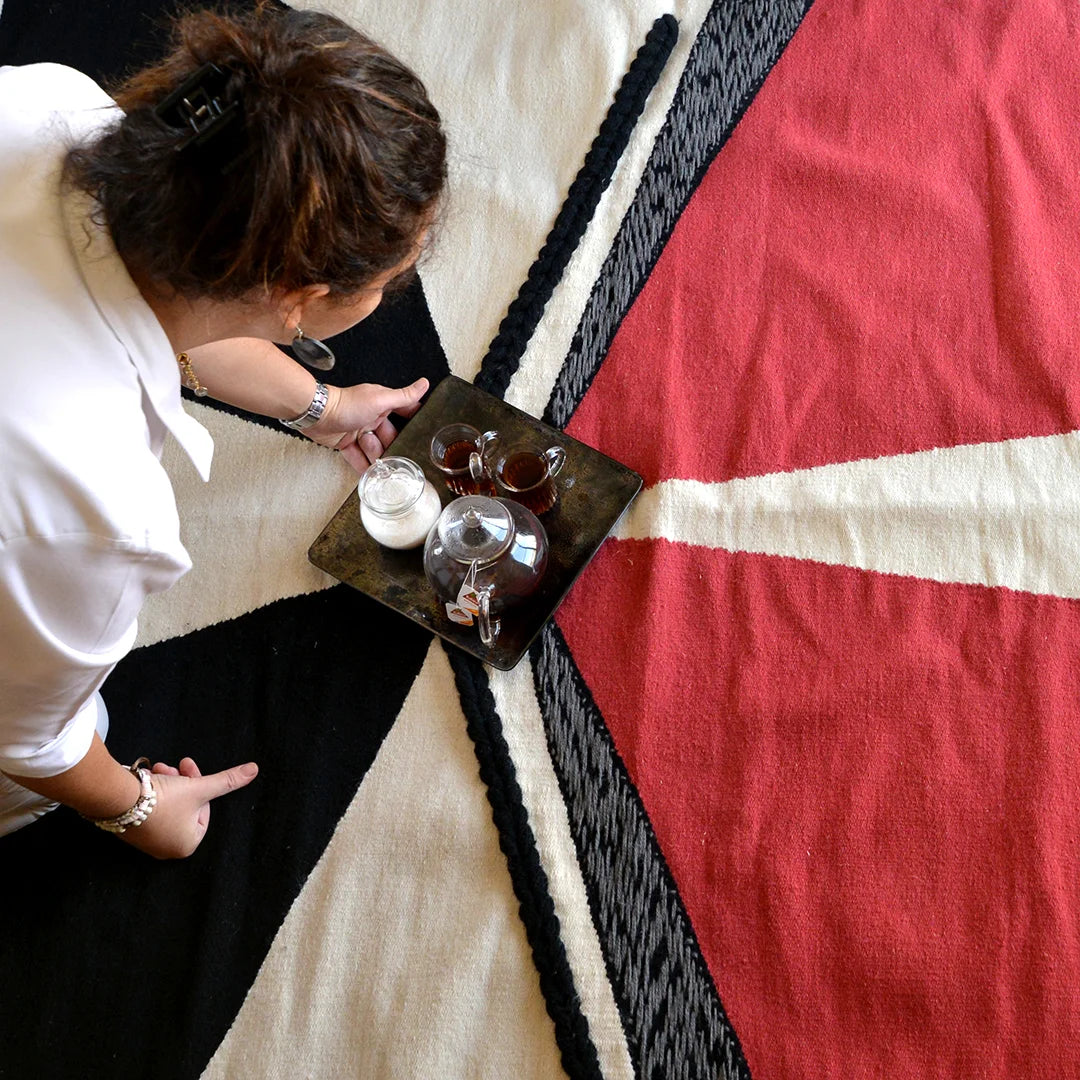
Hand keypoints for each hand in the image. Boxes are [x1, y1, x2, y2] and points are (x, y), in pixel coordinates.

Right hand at [119, 757, 257, 858]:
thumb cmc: (164, 799)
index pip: (204, 812)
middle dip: (183, 783)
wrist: (119, 799)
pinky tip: (147, 778)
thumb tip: (253, 770)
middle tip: (177, 766)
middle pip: (185, 807)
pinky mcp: (131, 832)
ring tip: (159, 769)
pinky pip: (148, 810)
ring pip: (167, 806)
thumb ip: (228, 780)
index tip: (191, 771)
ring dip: (167, 783)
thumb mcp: (201, 787)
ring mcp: (147, 843)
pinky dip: (151, 793)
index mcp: (187, 845)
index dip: (201, 788)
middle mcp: (167, 849)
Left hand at [305, 378, 428, 471]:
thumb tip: (424, 384)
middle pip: (389, 437)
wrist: (317, 414)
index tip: (421, 435)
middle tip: (398, 458)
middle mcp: (371, 417)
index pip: (403, 413)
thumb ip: (404, 396)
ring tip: (379, 464)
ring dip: (376, 458)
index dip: (412, 423)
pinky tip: (369, 475)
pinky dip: (362, 466)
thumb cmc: (346, 403)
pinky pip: (357, 457)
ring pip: (374, 449)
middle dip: (392, 447)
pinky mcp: (346, 443)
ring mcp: (358, 431)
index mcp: (382, 404)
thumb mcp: (380, 399)